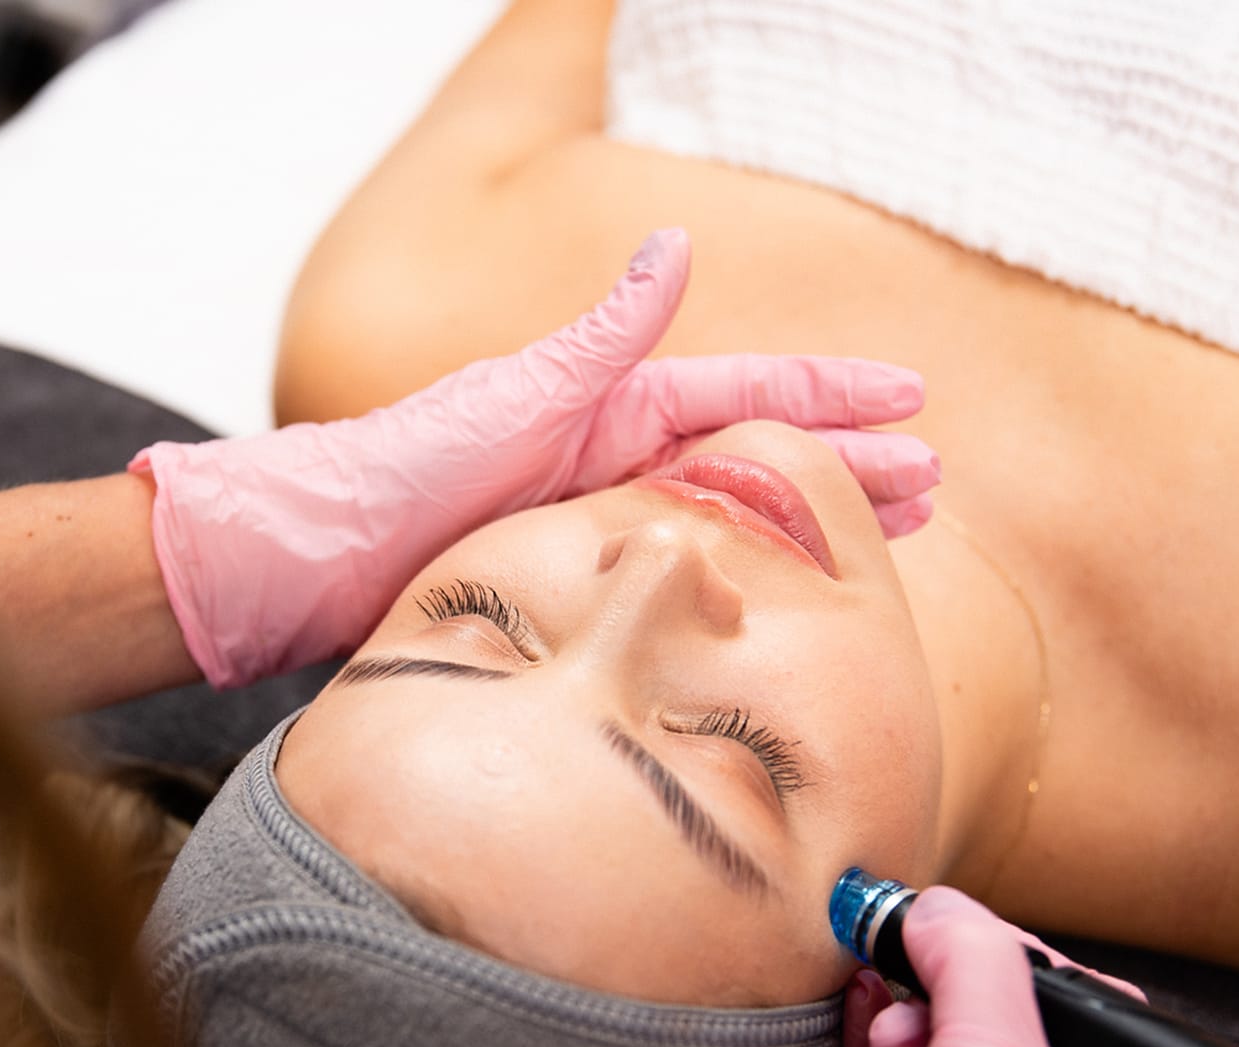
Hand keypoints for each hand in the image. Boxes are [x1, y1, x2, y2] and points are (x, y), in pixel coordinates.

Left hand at [132, 227, 938, 687]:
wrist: (310, 558)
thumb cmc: (395, 473)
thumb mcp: (509, 399)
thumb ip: (597, 340)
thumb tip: (674, 247)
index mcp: (604, 408)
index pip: (742, 396)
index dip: (829, 399)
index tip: (911, 400)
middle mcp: (606, 461)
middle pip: (752, 461)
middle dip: (843, 470)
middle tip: (927, 490)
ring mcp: (590, 522)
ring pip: (724, 523)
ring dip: (802, 527)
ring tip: (883, 542)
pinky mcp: (568, 581)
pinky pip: (674, 577)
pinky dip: (733, 583)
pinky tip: (770, 606)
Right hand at [829, 888, 1180, 1046]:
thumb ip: (977, 971)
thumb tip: (939, 911)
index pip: (1073, 1003)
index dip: (998, 956)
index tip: (932, 929)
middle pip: (1000, 1032)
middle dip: (939, 991)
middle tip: (894, 967)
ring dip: (900, 1027)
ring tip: (875, 1012)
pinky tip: (856, 1043)